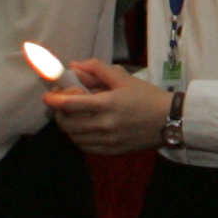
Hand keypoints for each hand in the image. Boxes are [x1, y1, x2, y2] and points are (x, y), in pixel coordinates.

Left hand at [45, 60, 172, 154]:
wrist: (170, 120)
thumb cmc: (147, 96)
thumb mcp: (124, 78)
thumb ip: (97, 69)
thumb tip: (74, 66)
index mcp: (107, 104)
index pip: (70, 104)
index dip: (54, 99)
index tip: (48, 96)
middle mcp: (104, 125)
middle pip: (67, 123)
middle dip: (59, 113)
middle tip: (62, 105)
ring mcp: (107, 141)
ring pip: (74, 137)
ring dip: (67, 126)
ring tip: (72, 116)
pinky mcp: (111, 151)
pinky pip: (85, 147)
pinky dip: (78, 138)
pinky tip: (84, 129)